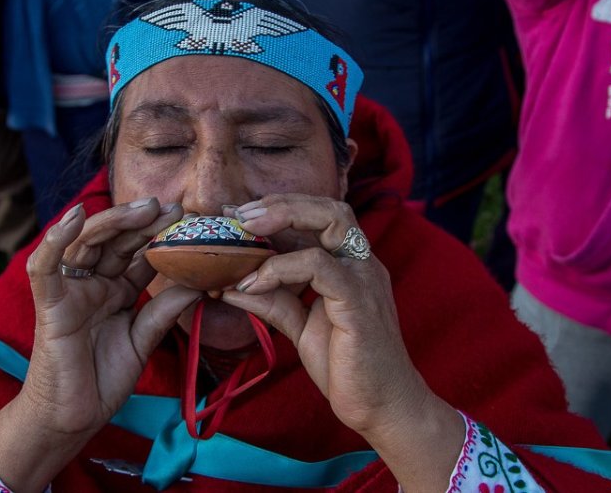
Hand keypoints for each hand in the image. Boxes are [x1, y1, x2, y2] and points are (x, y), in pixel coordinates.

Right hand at [18, 198, 197, 436]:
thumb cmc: (102, 380)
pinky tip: (74, 217)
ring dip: (113, 221)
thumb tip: (199, 283)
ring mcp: (69, 291)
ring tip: (143, 208)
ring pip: (86, 243)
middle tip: (171, 207)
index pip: (137, 253)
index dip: (160, 235)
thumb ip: (164, 311)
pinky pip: (45, 267)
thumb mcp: (143, 341)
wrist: (71, 419)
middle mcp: (91, 284)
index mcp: (114, 290)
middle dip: (141, 221)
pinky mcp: (49, 305)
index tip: (189, 220)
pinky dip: (56, 239)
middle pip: (114, 241)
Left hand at [219, 194, 432, 438]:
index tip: (239, 214)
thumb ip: (273, 301)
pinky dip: (280, 268)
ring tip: (244, 233)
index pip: (320, 217)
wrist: (380, 407)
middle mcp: (361, 263)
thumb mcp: (300, 326)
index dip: (279, 208)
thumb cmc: (345, 366)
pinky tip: (253, 284)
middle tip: (240, 215)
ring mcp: (364, 278)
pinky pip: (319, 265)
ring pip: (331, 220)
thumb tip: (230, 286)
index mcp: (350, 265)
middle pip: (329, 206)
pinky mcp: (358, 301)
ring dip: (282, 219)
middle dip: (282, 202)